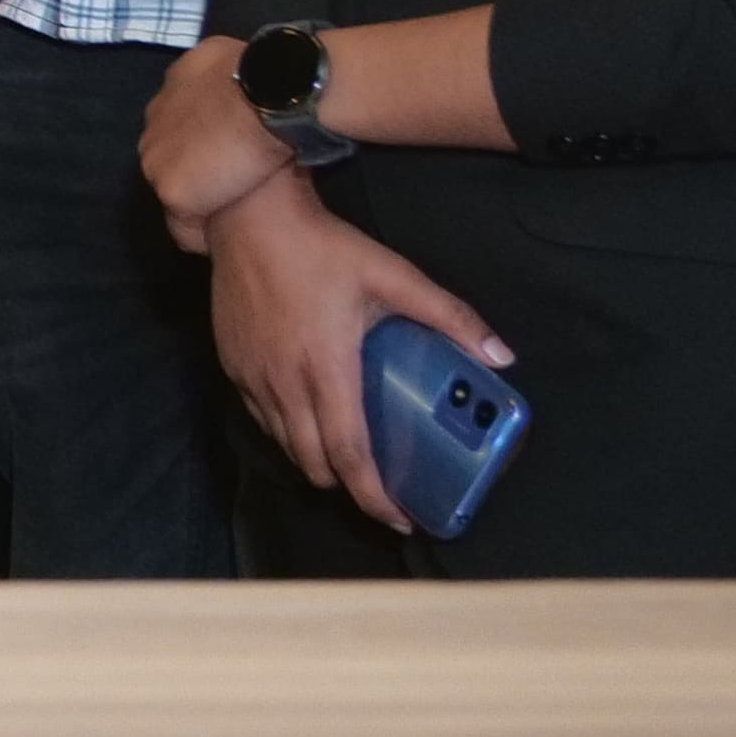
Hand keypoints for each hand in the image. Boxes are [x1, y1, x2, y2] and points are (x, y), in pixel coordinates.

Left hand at [145, 34, 303, 247]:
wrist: (272, 92)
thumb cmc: (265, 73)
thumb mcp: (229, 56)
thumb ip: (218, 75)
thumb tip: (234, 84)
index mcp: (170, 93)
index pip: (179, 131)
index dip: (206, 148)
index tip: (232, 159)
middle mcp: (153, 125)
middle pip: (171, 162)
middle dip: (200, 176)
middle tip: (238, 191)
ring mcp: (157, 160)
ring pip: (177, 195)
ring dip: (203, 206)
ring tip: (234, 219)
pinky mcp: (173, 190)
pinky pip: (185, 228)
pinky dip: (203, 237)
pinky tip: (225, 242)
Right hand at [202, 178, 507, 536]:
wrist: (245, 216)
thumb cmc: (321, 248)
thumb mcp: (391, 275)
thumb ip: (448, 315)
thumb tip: (503, 356)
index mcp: (327, 370)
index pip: (350, 456)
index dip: (376, 498)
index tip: (401, 520)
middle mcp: (284, 384)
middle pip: (315, 464)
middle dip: (349, 488)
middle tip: (382, 489)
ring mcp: (252, 377)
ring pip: (284, 446)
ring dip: (317, 462)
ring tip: (347, 457)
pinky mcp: (232, 365)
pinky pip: (261, 418)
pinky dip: (287, 433)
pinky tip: (306, 417)